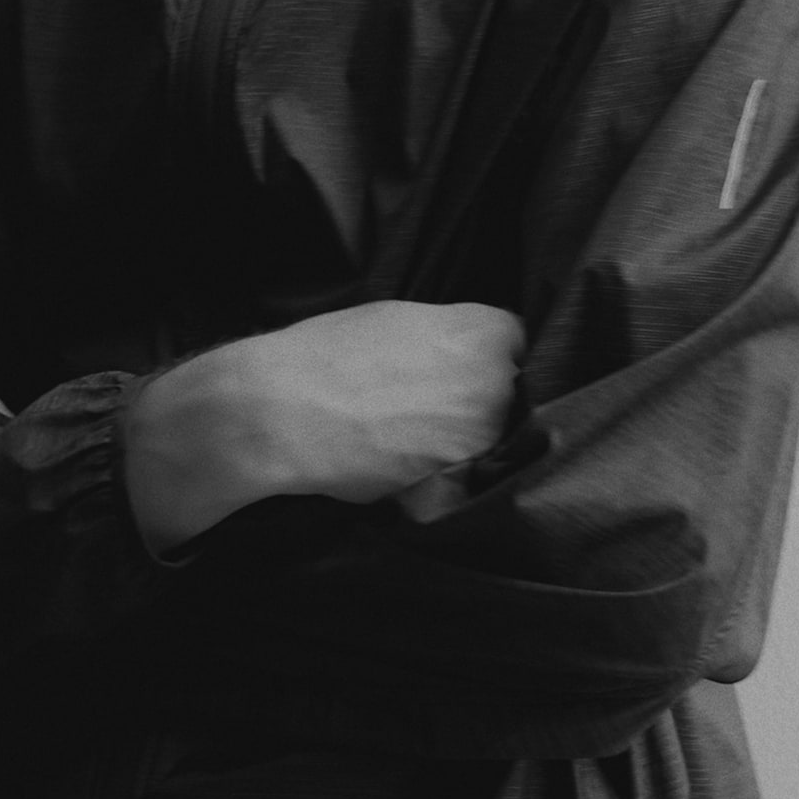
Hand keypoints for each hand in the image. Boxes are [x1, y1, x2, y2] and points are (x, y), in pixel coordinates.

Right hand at [125, 299, 523, 553]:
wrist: (279, 411)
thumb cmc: (326, 355)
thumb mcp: (396, 320)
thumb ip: (444, 337)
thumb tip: (457, 354)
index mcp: (486, 331)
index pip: (519, 344)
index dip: (488, 359)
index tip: (461, 369)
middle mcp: (498, 381)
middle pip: (512, 394)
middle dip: (480, 401)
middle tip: (428, 404)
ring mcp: (481, 434)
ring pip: (489, 439)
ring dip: (463, 441)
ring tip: (408, 436)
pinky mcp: (456, 478)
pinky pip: (463, 478)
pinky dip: (443, 477)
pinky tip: (403, 464)